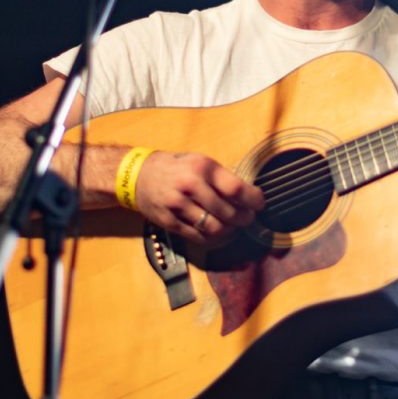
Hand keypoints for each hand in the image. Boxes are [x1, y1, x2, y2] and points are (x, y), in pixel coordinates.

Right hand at [134, 151, 264, 242]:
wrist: (137, 176)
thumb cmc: (174, 168)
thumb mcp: (198, 161)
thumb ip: (220, 177)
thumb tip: (247, 194)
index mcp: (201, 167)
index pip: (236, 188)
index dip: (253, 199)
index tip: (260, 203)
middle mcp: (190, 185)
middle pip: (228, 212)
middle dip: (243, 218)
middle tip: (247, 218)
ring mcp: (178, 205)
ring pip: (214, 227)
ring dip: (229, 230)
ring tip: (232, 226)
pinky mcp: (169, 221)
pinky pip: (198, 236)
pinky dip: (211, 237)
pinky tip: (215, 231)